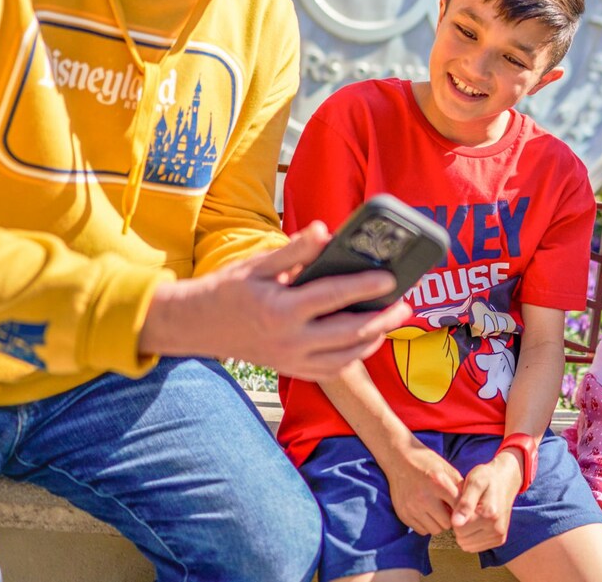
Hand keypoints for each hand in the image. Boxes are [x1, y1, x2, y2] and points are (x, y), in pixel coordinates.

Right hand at [139, 222, 413, 380]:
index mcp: (280, 310)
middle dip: (383, 319)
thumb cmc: (228, 290)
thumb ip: (294, 250)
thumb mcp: (258, 264)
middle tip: (405, 305)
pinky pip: (332, 370)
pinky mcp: (291, 370)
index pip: (332, 297)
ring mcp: (291, 360)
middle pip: (349, 334)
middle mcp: (289, 340)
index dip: (364, 287)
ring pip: (345, 357)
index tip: (389, 278)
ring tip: (392, 320)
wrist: (196, 326)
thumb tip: (324, 231)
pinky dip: (354, 356)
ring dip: (373, 340)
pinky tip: (367, 339)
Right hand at [387, 444, 463, 536]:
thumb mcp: (447, 468)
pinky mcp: (404, 515)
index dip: (464, 509)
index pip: (459, 507)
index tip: (464, 508)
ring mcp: (412, 508)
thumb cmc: (426, 462)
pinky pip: (422, 531)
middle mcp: (424, 498)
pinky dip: (427, 525)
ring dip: (439, 523)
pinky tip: (427, 513)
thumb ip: (460, 487)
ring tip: (438, 511)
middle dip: (452, 518)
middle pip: (448, 523)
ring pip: (435, 530)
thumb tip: (473, 506)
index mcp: (439, 483)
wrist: (399, 459)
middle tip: (450, 509)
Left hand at [451, 450, 522, 551]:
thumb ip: (465, 503)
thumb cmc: (486, 478)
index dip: (456, 516)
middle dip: (460, 525)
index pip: (458, 528)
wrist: (505, 480)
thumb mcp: (474, 482)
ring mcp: (499, 535)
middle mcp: (497, 528)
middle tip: (468, 509)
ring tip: (472, 515)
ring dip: (466, 532)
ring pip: (468, 545)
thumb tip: (455, 523)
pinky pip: (476, 547)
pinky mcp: (500, 540)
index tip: (463, 504)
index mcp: (489, 514)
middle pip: (462, 539)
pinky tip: (477, 523)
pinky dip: (473, 537)